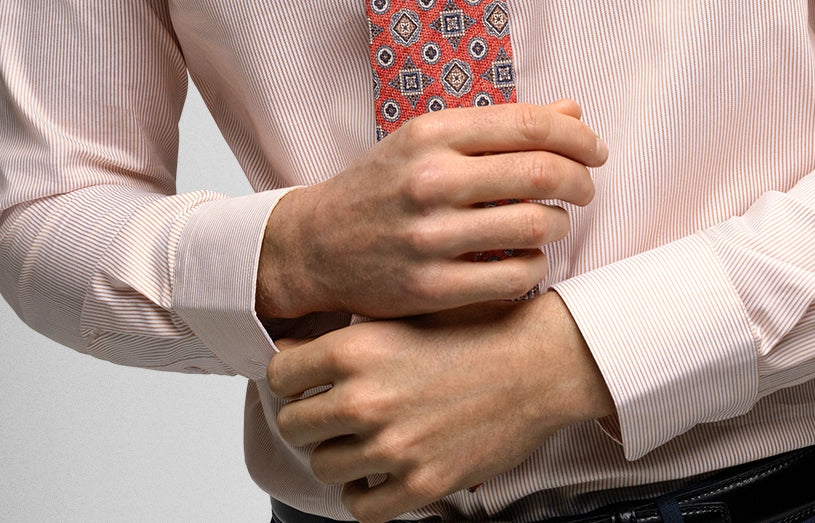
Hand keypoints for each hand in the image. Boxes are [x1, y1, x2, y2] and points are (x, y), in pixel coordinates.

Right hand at [256, 100, 606, 321]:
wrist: (318, 245)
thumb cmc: (385, 185)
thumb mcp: (431, 141)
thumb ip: (501, 127)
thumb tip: (572, 110)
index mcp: (432, 133)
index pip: (529, 124)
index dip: (577, 136)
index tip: (595, 149)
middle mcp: (431, 180)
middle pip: (541, 173)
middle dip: (580, 180)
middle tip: (586, 187)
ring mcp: (429, 237)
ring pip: (534, 226)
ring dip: (559, 223)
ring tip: (554, 221)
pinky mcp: (430, 288)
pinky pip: (513, 277)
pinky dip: (535, 264)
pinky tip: (528, 256)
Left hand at [268, 291, 615, 522]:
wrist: (535, 362)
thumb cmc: (475, 328)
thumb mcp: (404, 311)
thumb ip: (350, 335)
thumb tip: (294, 352)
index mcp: (356, 348)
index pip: (279, 375)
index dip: (290, 378)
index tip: (304, 381)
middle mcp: (365, 398)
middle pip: (293, 425)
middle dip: (309, 418)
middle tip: (333, 412)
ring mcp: (392, 445)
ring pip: (322, 466)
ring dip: (337, 454)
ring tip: (361, 438)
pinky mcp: (420, 482)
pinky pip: (360, 506)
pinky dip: (364, 491)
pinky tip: (380, 470)